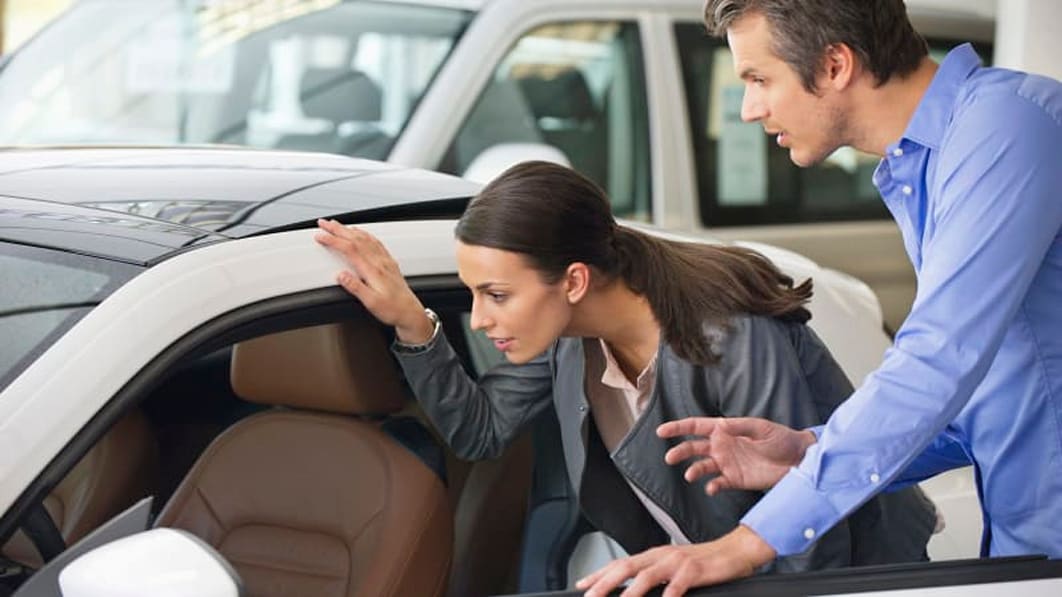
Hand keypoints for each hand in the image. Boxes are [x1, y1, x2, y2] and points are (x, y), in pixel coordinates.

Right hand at [314, 219, 433, 342]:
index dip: (333, 240)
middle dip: (337, 229)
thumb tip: (340, 275)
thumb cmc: (392, 309)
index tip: (320, 236)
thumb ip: (355, 287)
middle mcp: (380, 262)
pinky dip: (364, 234)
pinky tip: (361, 233)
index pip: (350, 249)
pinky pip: (376, 242)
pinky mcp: (390, 263)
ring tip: (337, 224)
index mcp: (373, 270)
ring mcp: (385, 261)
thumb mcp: (371, 303)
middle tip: (324, 223)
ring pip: (365, 238)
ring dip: (349, 229)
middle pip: (356, 239)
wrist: (411, 312)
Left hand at [575, 526, 775, 596]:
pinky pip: (677, 585)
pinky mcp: (694, 570)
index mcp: (654, 555)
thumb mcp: (673, 568)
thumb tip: (633, 590)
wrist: (735, 551)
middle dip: (604, 582)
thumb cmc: (704, 562)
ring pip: (647, 576)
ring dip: (629, 591)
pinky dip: (668, 595)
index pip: (620, 564)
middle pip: (626, 568)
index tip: (581, 584)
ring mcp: (677, 562)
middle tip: (589, 595)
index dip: (599, 574)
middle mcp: (661, 556)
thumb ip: (654, 577)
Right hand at [657, 417, 815, 494]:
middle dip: (680, 451)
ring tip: (690, 475)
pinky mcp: (735, 480)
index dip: (678, 428)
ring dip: (693, 470)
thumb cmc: (782, 439)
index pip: (697, 427)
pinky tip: (711, 488)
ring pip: (702, 467)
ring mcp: (727, 464)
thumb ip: (739, 427)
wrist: (798, 461)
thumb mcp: (761, 428)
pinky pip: (718, 483)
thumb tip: (719, 426)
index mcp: (725, 430)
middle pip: (694, 448)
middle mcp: (722, 447)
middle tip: (670, 457)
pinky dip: (711, 486)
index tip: (661, 431)